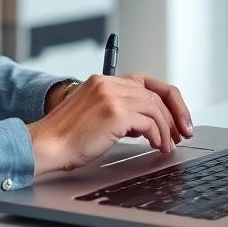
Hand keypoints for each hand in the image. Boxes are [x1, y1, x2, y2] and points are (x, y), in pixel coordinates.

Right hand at [28, 74, 192, 174]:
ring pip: (154, 106)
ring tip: (167, 145)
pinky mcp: (114, 112)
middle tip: (181, 133)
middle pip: (155, 92)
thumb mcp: (94, 115)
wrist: (46, 145)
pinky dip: (157, 135)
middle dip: (173, 114)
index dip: (166, 100)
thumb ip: (118, 111)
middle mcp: (108, 83)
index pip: (145, 83)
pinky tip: (156, 146)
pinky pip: (148, 122)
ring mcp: (111, 96)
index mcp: (103, 81)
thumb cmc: (66, 138)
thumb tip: (146, 124)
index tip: (176, 117)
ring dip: (166, 128)